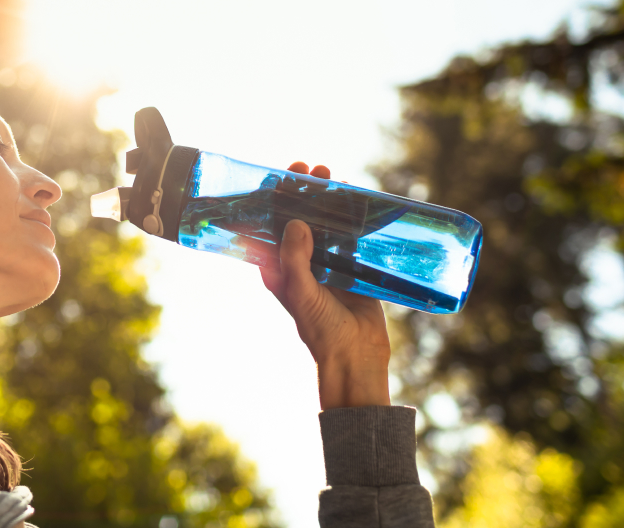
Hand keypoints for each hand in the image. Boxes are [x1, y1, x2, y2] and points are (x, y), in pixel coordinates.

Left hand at [260, 162, 391, 410]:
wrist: (355, 354)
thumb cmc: (320, 328)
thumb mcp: (301, 292)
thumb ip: (295, 259)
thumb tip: (296, 222)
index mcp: (278, 267)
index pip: (269, 225)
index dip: (273, 199)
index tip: (280, 175)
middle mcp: (299, 261)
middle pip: (298, 217)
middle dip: (303, 191)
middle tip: (312, 170)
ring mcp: (326, 262)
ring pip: (324, 222)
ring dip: (328, 199)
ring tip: (334, 176)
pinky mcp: (351, 266)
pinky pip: (350, 234)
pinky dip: (352, 215)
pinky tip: (357, 196)